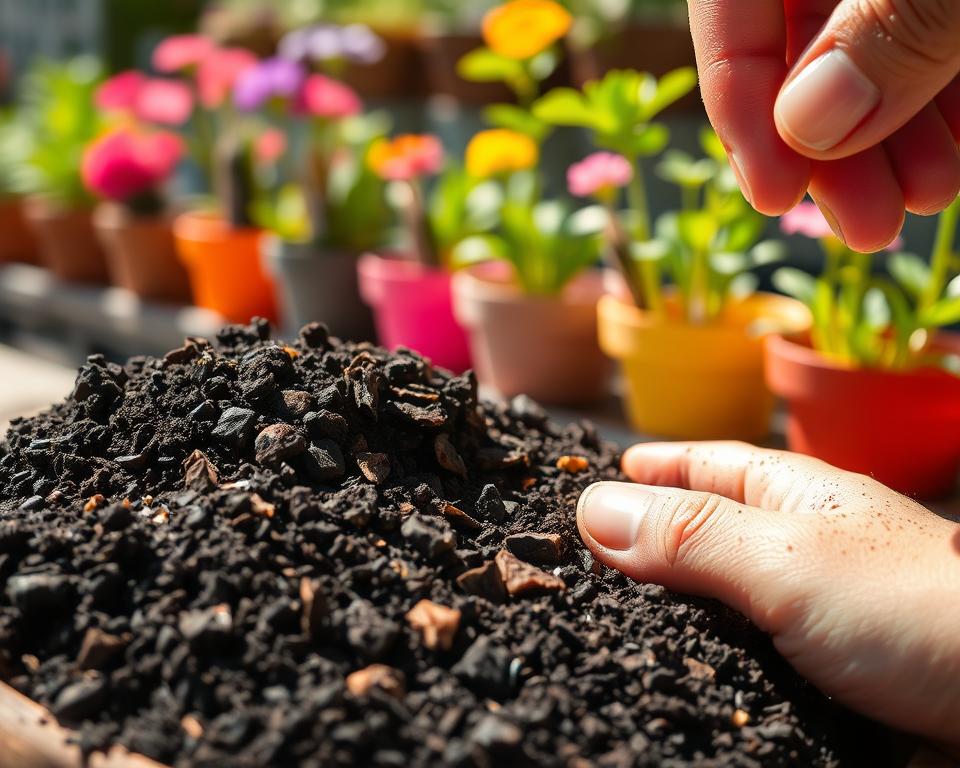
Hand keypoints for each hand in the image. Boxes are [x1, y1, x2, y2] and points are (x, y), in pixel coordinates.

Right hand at [577, 441, 959, 751]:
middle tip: (577, 552)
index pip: (704, 465)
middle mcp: (798, 549)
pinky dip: (697, 657)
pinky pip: (736, 657)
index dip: (649, 467)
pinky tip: (669, 668)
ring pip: (714, 598)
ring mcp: (806, 614)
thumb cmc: (919, 612)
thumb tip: (591, 510)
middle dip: (641, 537)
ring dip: (663, 604)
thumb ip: (690, 536)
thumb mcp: (786, 561)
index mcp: (795, 496)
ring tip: (603, 616)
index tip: (588, 476)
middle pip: (702, 529)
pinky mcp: (813, 676)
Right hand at [688, 0, 959, 251]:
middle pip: (792, 42)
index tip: (774, 195)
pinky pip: (920, 39)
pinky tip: (953, 145)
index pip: (727, 2)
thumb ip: (888, 23)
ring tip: (926, 195)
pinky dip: (932, 99)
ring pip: (860, 48)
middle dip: (827, 146)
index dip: (736, 100)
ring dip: (888, 137)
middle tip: (863, 225)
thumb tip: (810, 121)